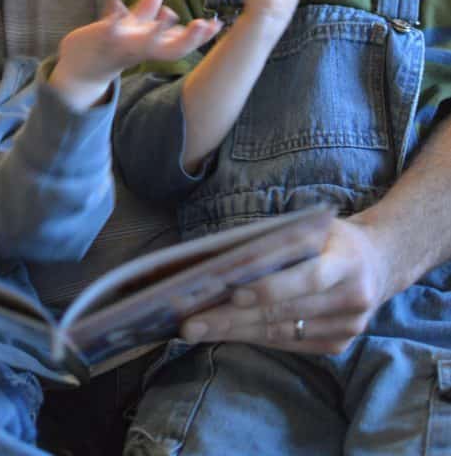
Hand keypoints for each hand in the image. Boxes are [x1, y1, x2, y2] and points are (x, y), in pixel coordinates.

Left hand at [49, 0, 220, 110]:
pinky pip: (111, 30)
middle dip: (190, 39)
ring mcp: (123, 46)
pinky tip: (116, 3)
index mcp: (151, 47)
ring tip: (171, 14)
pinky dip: (114, 17)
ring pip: (144, 43)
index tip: (218, 24)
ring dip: (157, 30)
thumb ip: (146, 9)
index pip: (181, 43)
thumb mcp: (131, 27)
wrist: (79, 68)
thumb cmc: (108, 46)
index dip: (201, 36)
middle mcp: (142, 50)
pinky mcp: (103, 39)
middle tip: (204, 25)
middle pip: (171, 49)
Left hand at [180, 215, 390, 354]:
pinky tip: (225, 333)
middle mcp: (351, 299)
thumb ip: (281, 241)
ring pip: (281, 332)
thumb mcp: (314, 226)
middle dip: (232, 318)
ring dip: (235, 332)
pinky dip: (254, 337)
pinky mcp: (338, 345)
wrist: (380, 262)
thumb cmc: (333, 237)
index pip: (307, 278)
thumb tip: (228, 260)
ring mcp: (347, 327)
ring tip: (197, 330)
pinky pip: (288, 343)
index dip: (270, 287)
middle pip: (284, 311)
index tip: (231, 293)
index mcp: (347, 261)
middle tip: (191, 322)